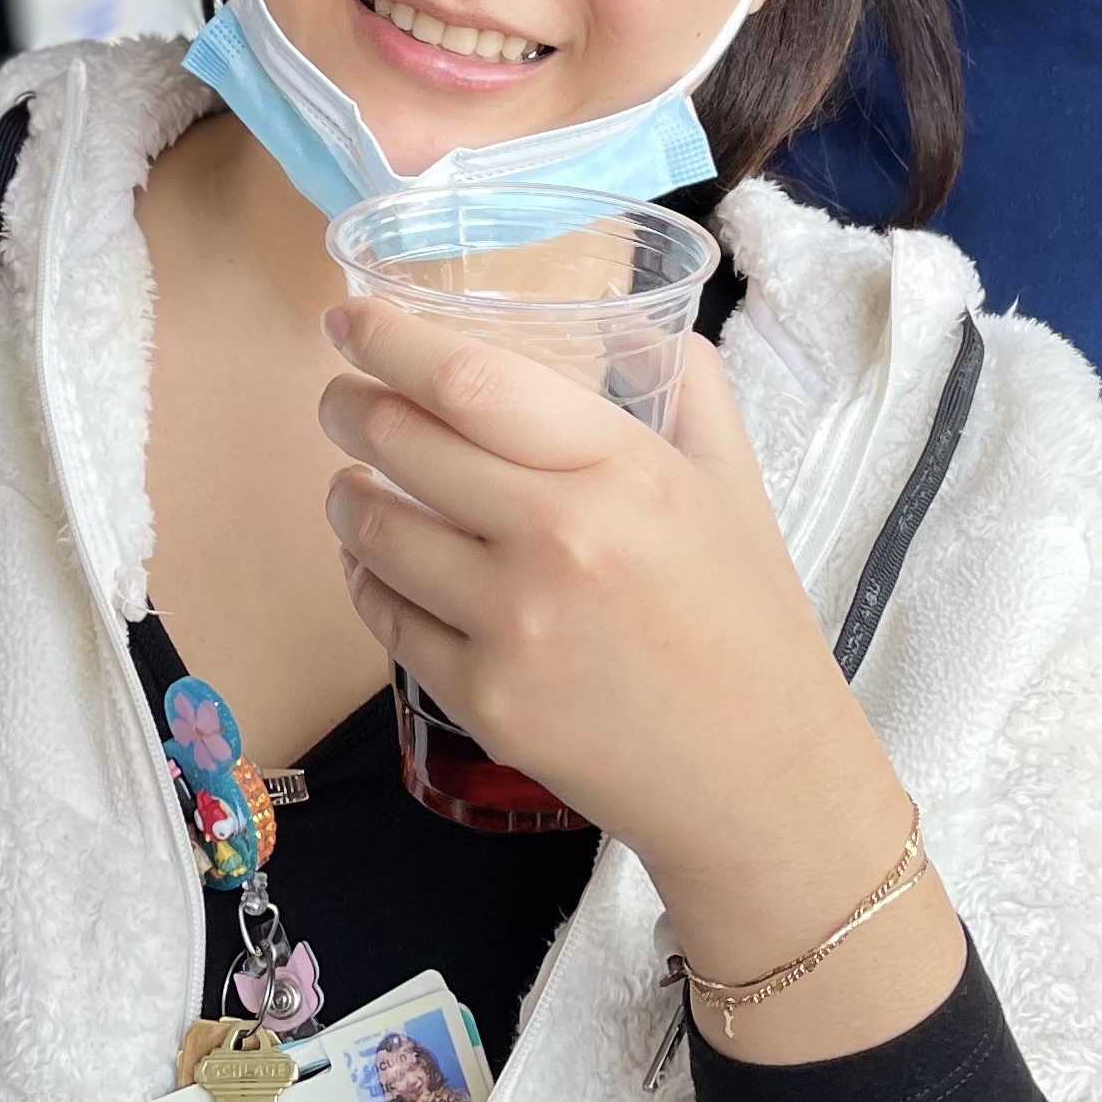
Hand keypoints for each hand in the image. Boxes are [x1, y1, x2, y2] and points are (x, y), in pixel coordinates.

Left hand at [318, 295, 962, 1060]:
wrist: (762, 782)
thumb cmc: (750, 623)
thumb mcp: (736, 486)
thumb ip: (688, 387)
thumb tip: (633, 321)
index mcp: (623, 470)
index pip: (469, 378)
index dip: (389, 339)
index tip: (349, 319)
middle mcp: (558, 539)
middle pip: (403, 442)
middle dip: (349, 408)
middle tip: (339, 397)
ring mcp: (512, 625)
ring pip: (377, 530)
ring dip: (347, 494)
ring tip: (352, 480)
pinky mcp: (482, 701)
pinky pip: (386, 616)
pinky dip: (365, 577)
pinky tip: (375, 560)